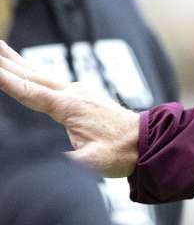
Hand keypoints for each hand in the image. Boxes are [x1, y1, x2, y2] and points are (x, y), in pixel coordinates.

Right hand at [0, 40, 139, 177]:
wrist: (148, 142)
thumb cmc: (121, 153)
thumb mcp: (92, 162)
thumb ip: (69, 162)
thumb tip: (50, 163)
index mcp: (69, 106)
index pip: (28, 91)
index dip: (5, 80)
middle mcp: (72, 93)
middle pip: (30, 75)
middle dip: (5, 61)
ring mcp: (78, 92)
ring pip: (40, 75)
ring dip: (17, 61)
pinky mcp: (82, 95)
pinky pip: (51, 81)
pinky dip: (33, 72)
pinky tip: (27, 69)